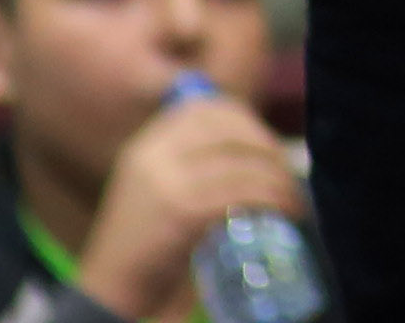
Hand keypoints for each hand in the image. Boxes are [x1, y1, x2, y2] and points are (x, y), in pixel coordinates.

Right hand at [68, 89, 302, 321]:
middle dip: (269, 148)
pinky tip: (285, 211)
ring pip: (241, 163)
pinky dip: (271, 200)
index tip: (269, 145)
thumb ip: (194, 165)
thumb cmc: (145, 250)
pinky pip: (239, 193)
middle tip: (288, 173)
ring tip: (293, 198)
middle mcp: (152, 154)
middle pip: (230, 130)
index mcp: (146, 145)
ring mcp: (165, 180)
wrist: (111, 295)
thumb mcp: (159, 191)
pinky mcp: (179, 209)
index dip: (246, 122)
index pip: (206, 109)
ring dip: (278, 179)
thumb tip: (256, 147)